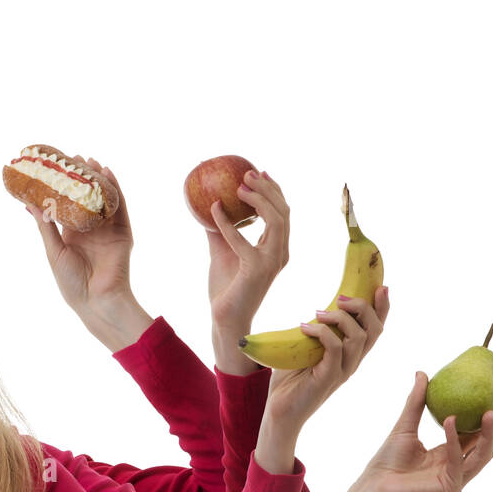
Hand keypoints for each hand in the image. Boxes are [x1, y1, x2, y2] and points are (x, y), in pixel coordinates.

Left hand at [25, 156, 149, 349]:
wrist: (96, 300)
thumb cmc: (71, 282)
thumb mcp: (53, 251)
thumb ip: (45, 226)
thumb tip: (30, 203)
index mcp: (72, 234)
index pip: (67, 204)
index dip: (62, 187)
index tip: (54, 169)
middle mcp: (90, 230)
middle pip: (86, 197)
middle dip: (80, 178)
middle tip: (72, 158)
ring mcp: (107, 230)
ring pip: (102, 199)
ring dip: (97, 179)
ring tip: (89, 161)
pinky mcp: (122, 233)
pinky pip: (119, 207)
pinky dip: (114, 190)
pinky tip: (107, 174)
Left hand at [207, 170, 288, 367]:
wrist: (225, 318)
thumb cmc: (226, 288)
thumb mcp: (222, 252)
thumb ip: (220, 231)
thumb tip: (208, 205)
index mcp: (277, 249)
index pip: (283, 213)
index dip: (274, 190)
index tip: (259, 173)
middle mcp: (280, 253)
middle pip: (284, 212)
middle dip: (268, 188)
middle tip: (247, 174)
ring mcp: (271, 262)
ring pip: (275, 221)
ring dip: (257, 200)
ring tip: (236, 187)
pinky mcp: (256, 269)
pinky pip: (241, 240)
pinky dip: (226, 223)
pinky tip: (212, 210)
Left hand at [262, 286, 390, 430]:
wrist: (280, 412)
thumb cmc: (290, 380)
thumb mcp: (305, 349)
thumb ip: (316, 332)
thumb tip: (316, 311)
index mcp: (351, 354)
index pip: (376, 328)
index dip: (383, 308)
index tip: (381, 286)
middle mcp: (352, 362)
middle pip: (375, 330)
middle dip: (364, 306)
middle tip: (341, 297)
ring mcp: (343, 371)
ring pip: (358, 337)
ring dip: (340, 319)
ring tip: (318, 312)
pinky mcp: (329, 378)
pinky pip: (335, 349)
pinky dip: (322, 333)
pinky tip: (305, 328)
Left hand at [336, 371, 492, 491]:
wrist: (373, 487)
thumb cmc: (386, 461)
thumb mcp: (405, 426)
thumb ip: (416, 402)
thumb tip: (422, 373)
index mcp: (449, 455)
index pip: (476, 437)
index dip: (489, 420)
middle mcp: (457, 468)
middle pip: (487, 448)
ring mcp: (456, 480)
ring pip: (482, 456)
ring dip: (488, 434)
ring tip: (491, 412)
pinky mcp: (450, 489)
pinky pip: (456, 461)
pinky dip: (454, 441)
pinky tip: (450, 421)